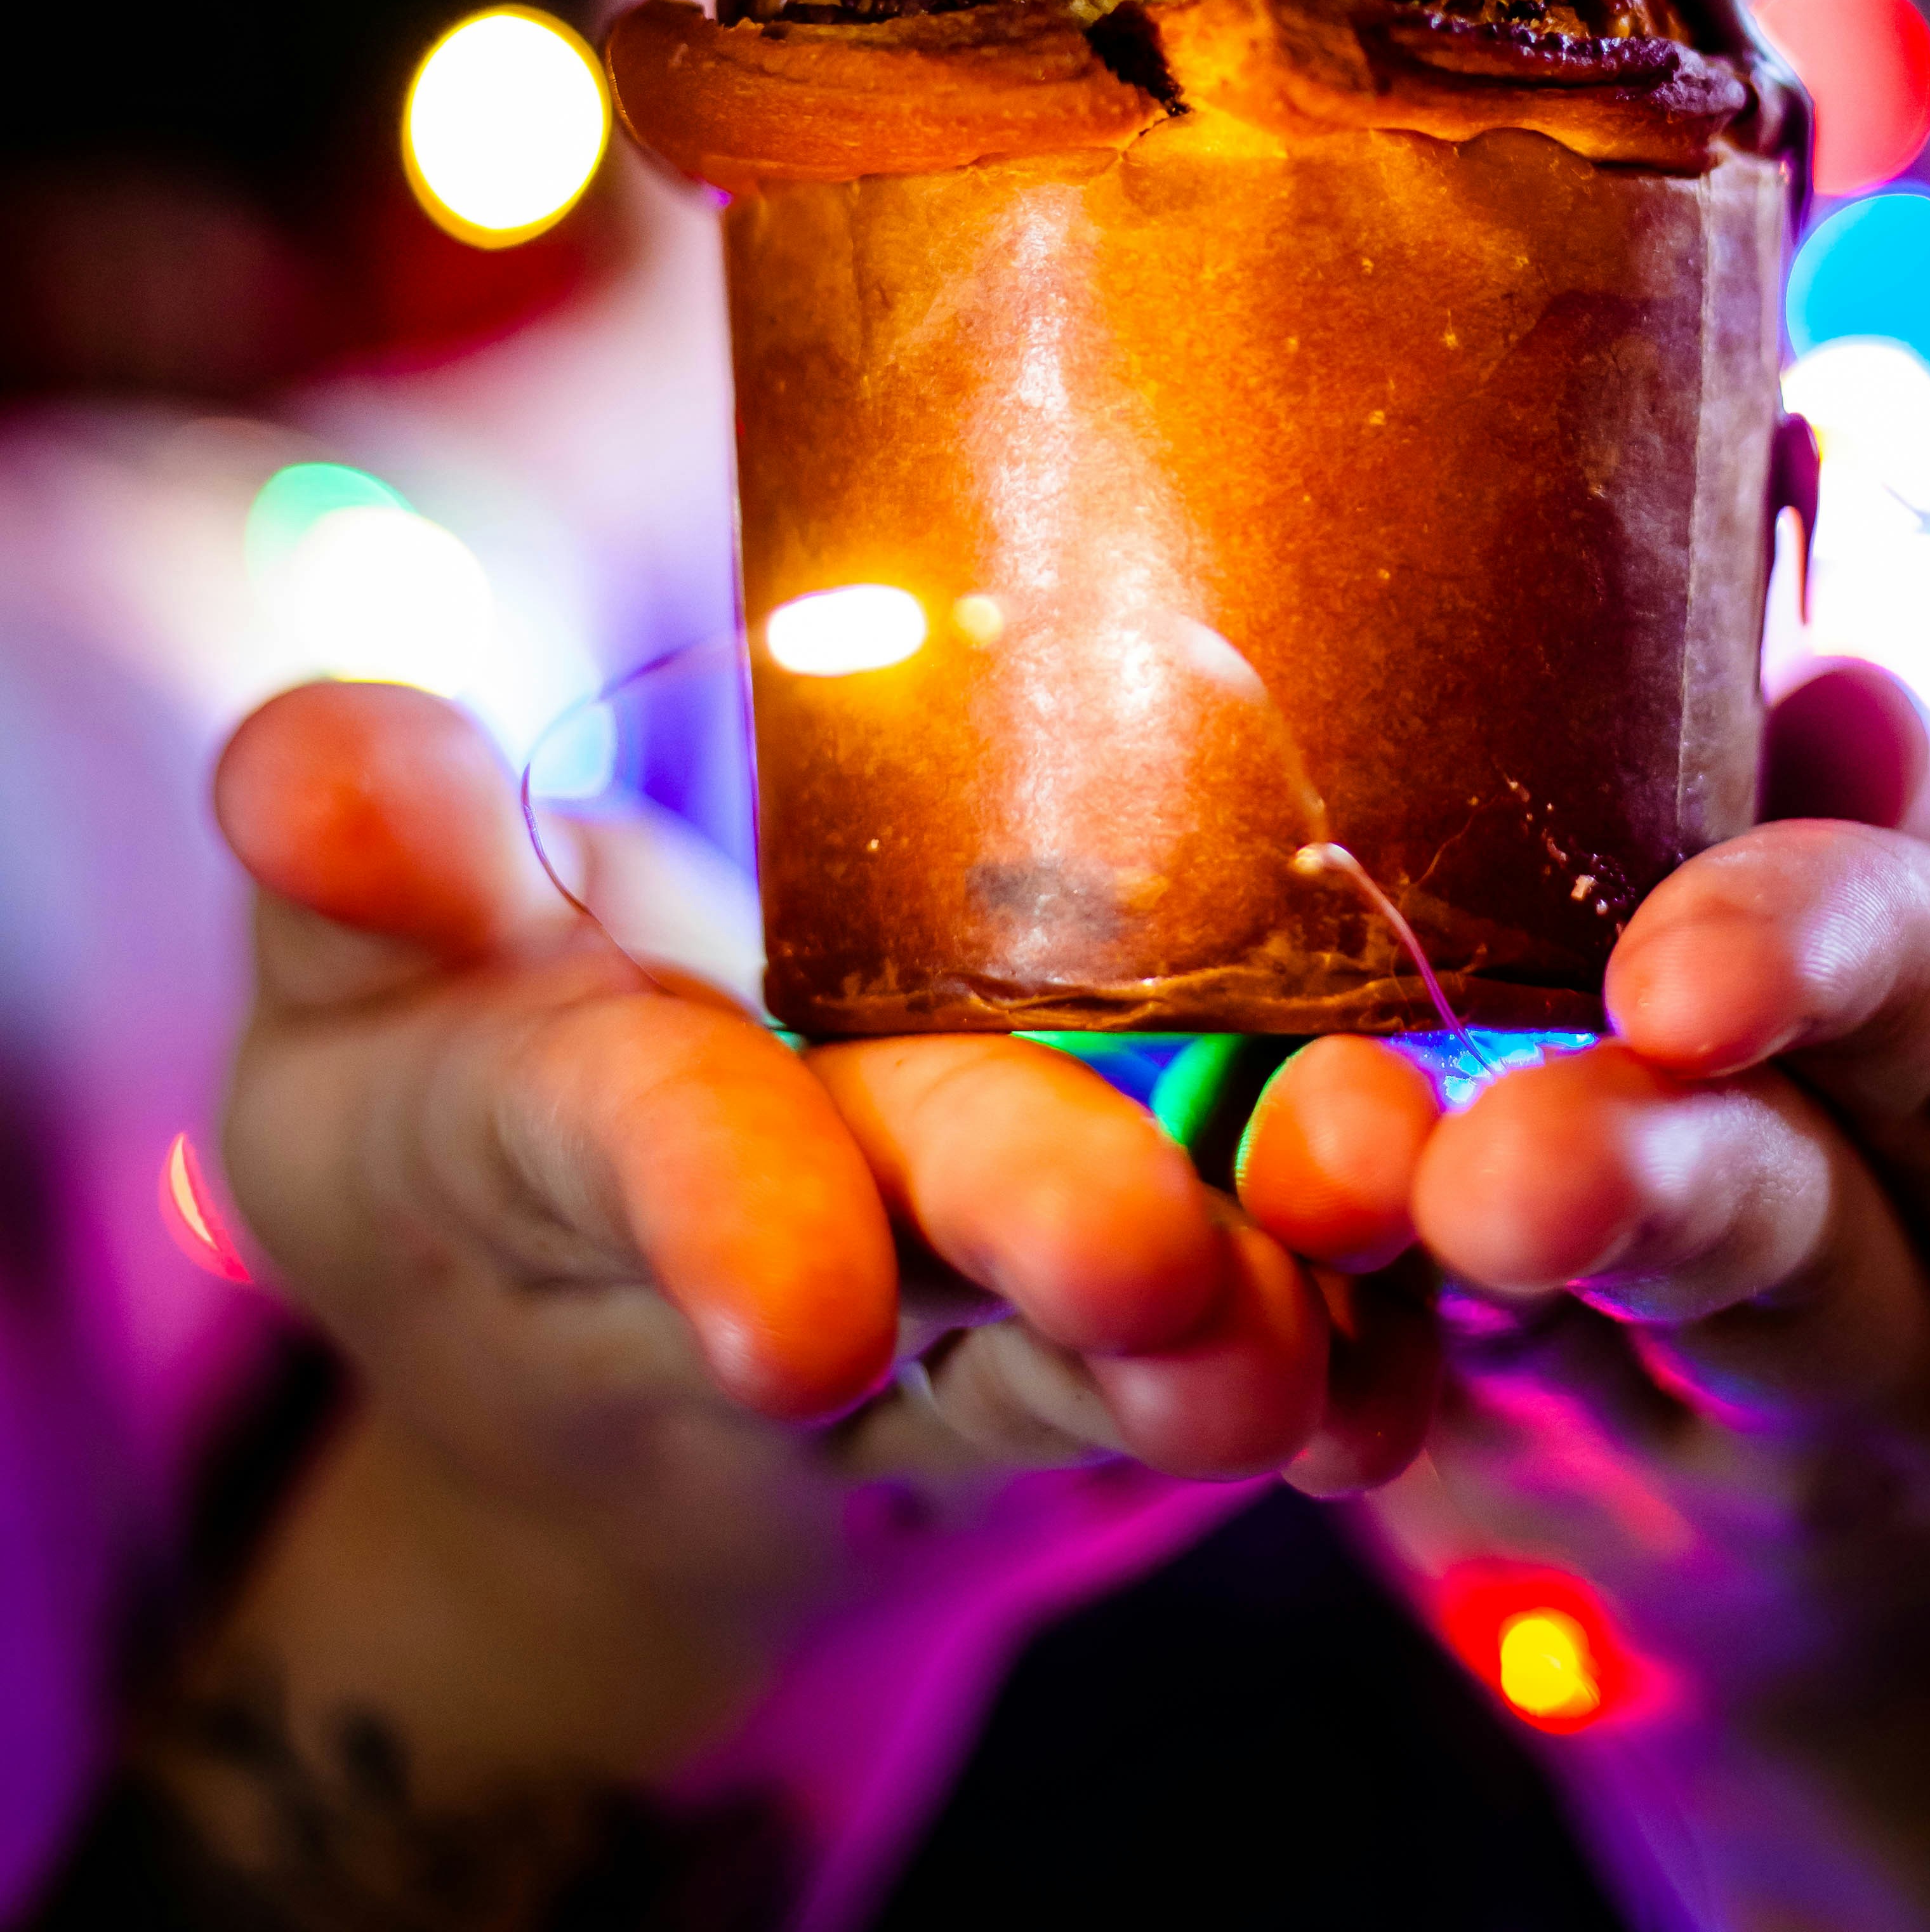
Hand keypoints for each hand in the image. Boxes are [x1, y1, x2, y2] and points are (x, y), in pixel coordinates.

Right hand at [204, 681, 1430, 1804]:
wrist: (647, 1329)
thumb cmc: (483, 1091)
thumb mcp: (372, 978)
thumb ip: (366, 860)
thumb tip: (311, 770)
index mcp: (566, 1148)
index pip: (643, 1155)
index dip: (711, 1209)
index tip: (790, 1308)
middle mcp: (800, 1244)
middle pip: (928, 1238)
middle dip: (1035, 1241)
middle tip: (1147, 1263)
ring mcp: (978, 1306)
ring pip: (1106, 1332)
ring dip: (1229, 1328)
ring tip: (1312, 1328)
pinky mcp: (1129, 1315)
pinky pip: (1252, 1346)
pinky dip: (1345, 1361)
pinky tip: (1417, 1356)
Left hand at [1237, 668, 1929, 1901]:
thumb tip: (1848, 702)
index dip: (1825, 961)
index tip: (1677, 969)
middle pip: (1784, 1238)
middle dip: (1633, 1181)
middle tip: (1488, 1166)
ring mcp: (1766, 1490)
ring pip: (1593, 1360)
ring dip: (1450, 1277)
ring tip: (1330, 1188)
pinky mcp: (1582, 1551)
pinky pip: (1454, 1428)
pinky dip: (1352, 1343)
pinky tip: (1258, 1262)